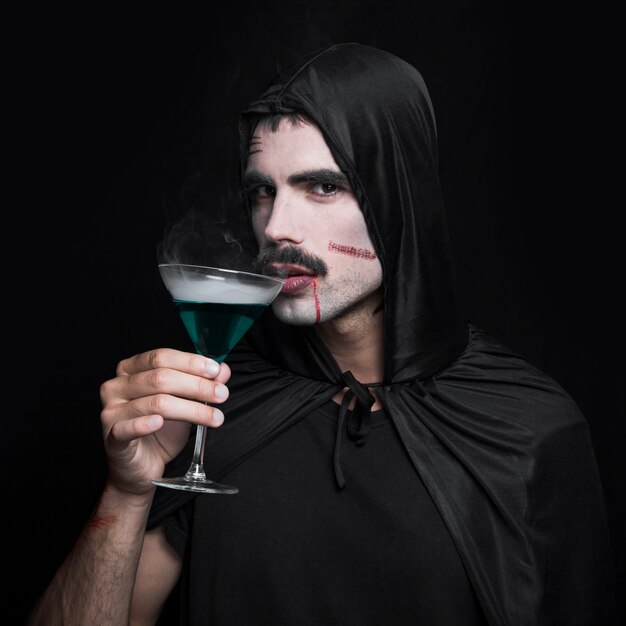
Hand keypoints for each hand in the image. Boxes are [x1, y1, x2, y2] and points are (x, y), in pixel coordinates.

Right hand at [99, 348, 230, 495]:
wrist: (143, 466)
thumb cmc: (160, 430)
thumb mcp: (184, 403)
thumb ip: (201, 383)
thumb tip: (222, 369)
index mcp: (131, 370)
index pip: (161, 357)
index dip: (191, 362)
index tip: (216, 371)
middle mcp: (116, 386)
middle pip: (160, 378)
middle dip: (197, 385)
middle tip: (221, 395)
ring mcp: (111, 411)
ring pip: (155, 403)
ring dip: (191, 409)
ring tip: (215, 417)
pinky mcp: (111, 437)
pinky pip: (127, 428)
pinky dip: (145, 424)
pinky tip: (160, 423)